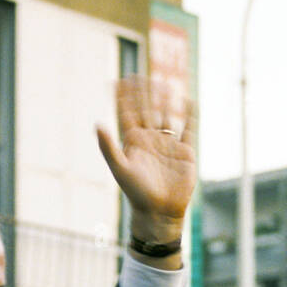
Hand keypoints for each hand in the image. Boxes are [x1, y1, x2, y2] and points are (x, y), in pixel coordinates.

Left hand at [96, 76, 196, 233]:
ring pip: (166, 116)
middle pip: (147, 110)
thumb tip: (97, 124)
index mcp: (133, 142)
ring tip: (164, 81)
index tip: (119, 79)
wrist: (159, 212)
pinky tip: (187, 100)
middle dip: (144, 93)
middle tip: (141, 74)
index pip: (128, 114)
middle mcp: (150, 141)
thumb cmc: (136, 193)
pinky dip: (189, 115)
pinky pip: (188, 129)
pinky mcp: (185, 152)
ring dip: (165, 100)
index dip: (123, 97)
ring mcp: (167, 145)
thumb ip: (109, 147)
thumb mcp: (120, 169)